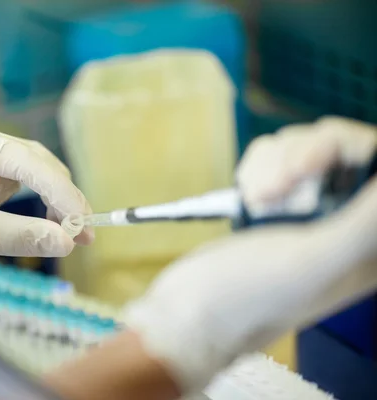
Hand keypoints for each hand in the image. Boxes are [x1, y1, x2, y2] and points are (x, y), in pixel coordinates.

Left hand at [0, 119, 92, 280]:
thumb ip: (19, 235)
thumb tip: (68, 241)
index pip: (22, 158)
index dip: (57, 187)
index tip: (82, 217)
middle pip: (32, 163)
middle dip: (60, 195)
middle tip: (84, 229)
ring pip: (31, 178)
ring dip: (54, 204)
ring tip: (75, 234)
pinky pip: (19, 195)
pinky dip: (38, 213)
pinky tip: (53, 230)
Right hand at [123, 117, 376, 394]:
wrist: (190, 308)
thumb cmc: (249, 295)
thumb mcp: (313, 259)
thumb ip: (366, 222)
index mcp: (370, 244)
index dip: (350, 151)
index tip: (309, 169)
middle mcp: (347, 223)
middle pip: (342, 148)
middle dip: (302, 157)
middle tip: (272, 193)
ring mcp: (309, 210)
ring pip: (305, 146)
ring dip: (274, 166)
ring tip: (256, 203)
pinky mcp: (277, 200)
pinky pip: (277, 155)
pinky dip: (258, 168)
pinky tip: (249, 199)